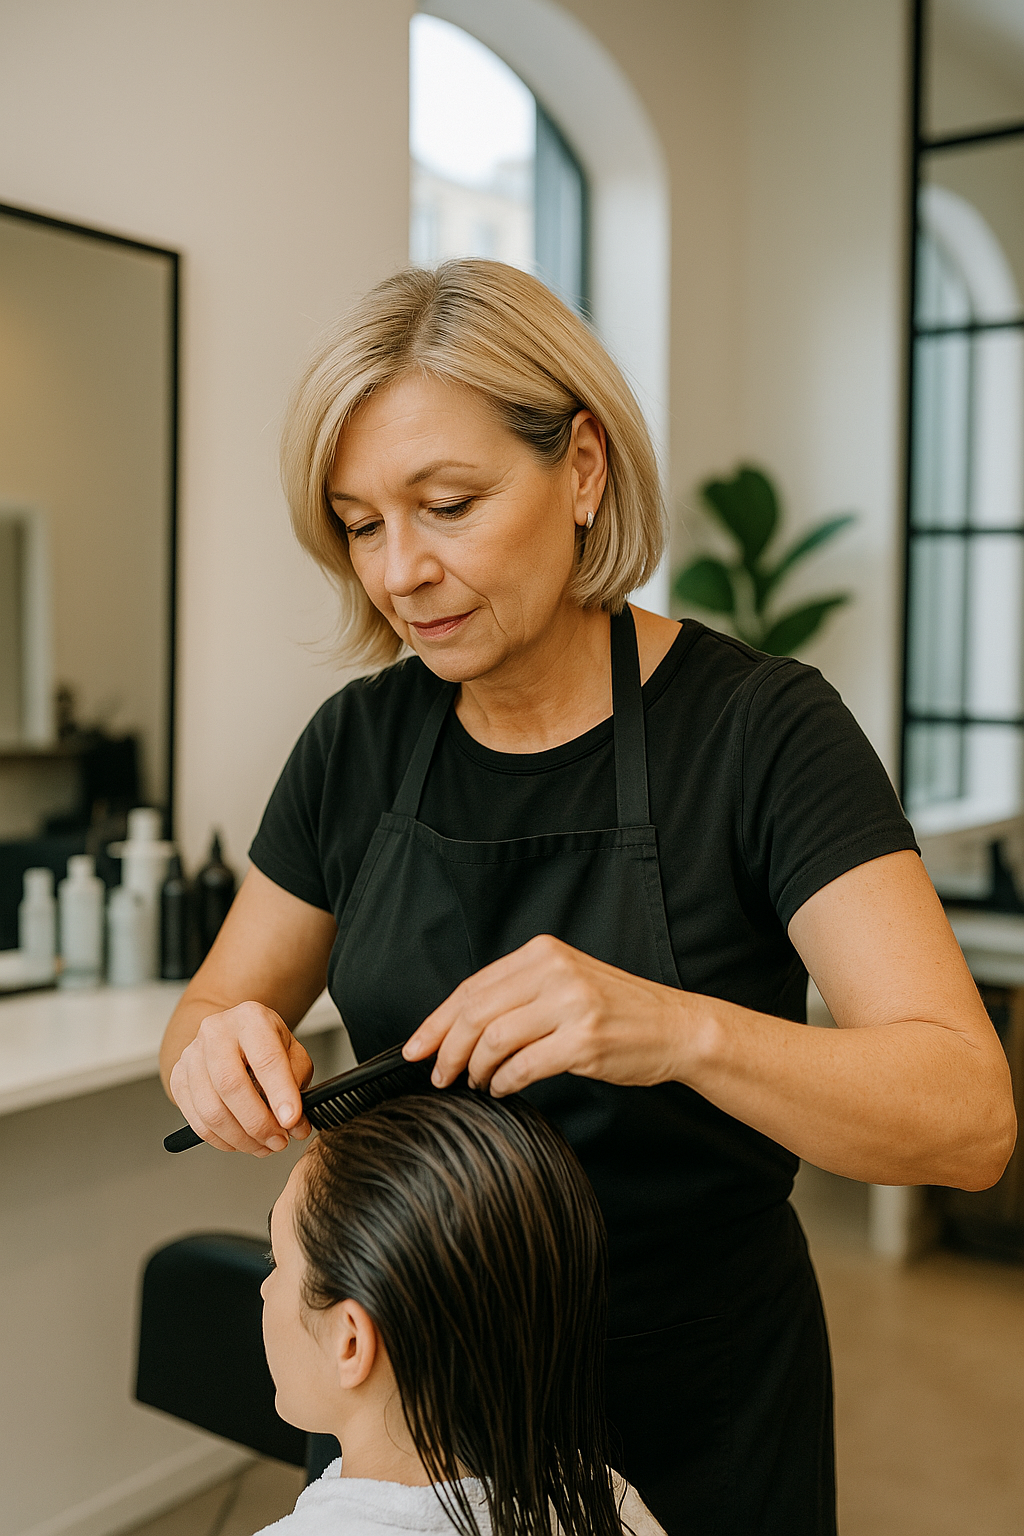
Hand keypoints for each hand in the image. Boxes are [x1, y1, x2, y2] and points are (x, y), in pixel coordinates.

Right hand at [168, 1001, 313, 1154]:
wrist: (233, 1034)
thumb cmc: (265, 1045)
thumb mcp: (292, 1054)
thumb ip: (297, 1086)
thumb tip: (295, 1126)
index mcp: (251, 1018)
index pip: (266, 1058)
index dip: (280, 1094)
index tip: (292, 1121)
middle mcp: (216, 1032)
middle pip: (231, 1085)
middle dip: (258, 1123)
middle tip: (279, 1141)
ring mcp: (192, 1054)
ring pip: (211, 1109)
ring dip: (240, 1138)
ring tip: (264, 1146)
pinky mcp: (178, 1078)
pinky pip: (197, 1120)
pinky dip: (221, 1140)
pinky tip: (240, 1141)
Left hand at [404, 934, 686, 1096]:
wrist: (676, 1027)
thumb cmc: (618, 1010)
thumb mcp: (566, 981)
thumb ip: (519, 993)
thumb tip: (459, 1025)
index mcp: (543, 952)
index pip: (473, 986)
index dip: (437, 1020)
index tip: (416, 1046)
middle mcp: (555, 972)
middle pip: (475, 1012)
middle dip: (446, 1049)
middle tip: (438, 1074)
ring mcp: (570, 1005)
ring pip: (493, 1040)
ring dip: (475, 1069)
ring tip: (476, 1082)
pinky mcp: (584, 1041)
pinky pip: (522, 1067)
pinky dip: (503, 1082)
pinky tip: (503, 1088)